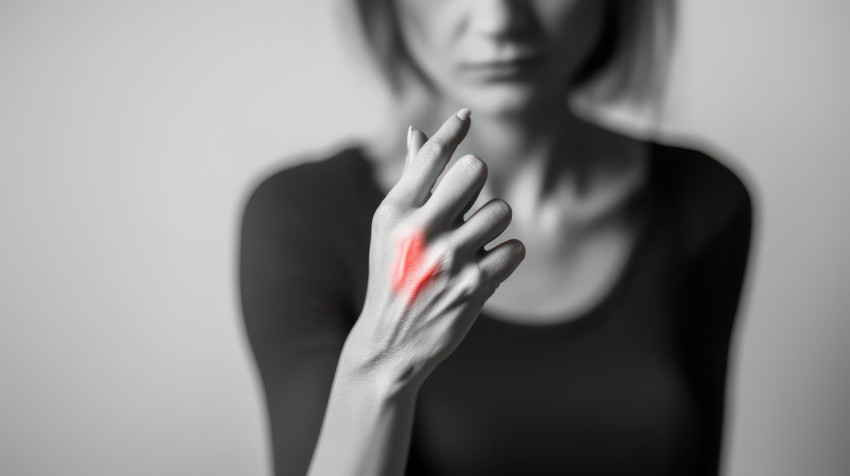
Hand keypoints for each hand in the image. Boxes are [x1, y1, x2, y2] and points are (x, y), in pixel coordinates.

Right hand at [344, 109, 525, 391]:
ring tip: (476, 241)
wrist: (390, 342)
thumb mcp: (391, 227)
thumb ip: (412, 179)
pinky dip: (505, 256)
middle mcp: (420, 230)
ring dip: (494, 224)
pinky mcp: (475, 286)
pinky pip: (514, 249)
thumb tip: (417, 130)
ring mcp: (449, 258)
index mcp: (395, 211)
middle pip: (475, 170)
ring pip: (501, 210)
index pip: (433, 155)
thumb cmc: (393, 273)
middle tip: (467, 201)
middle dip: (476, 181)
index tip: (466, 114)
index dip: (453, 129)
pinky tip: (484, 267)